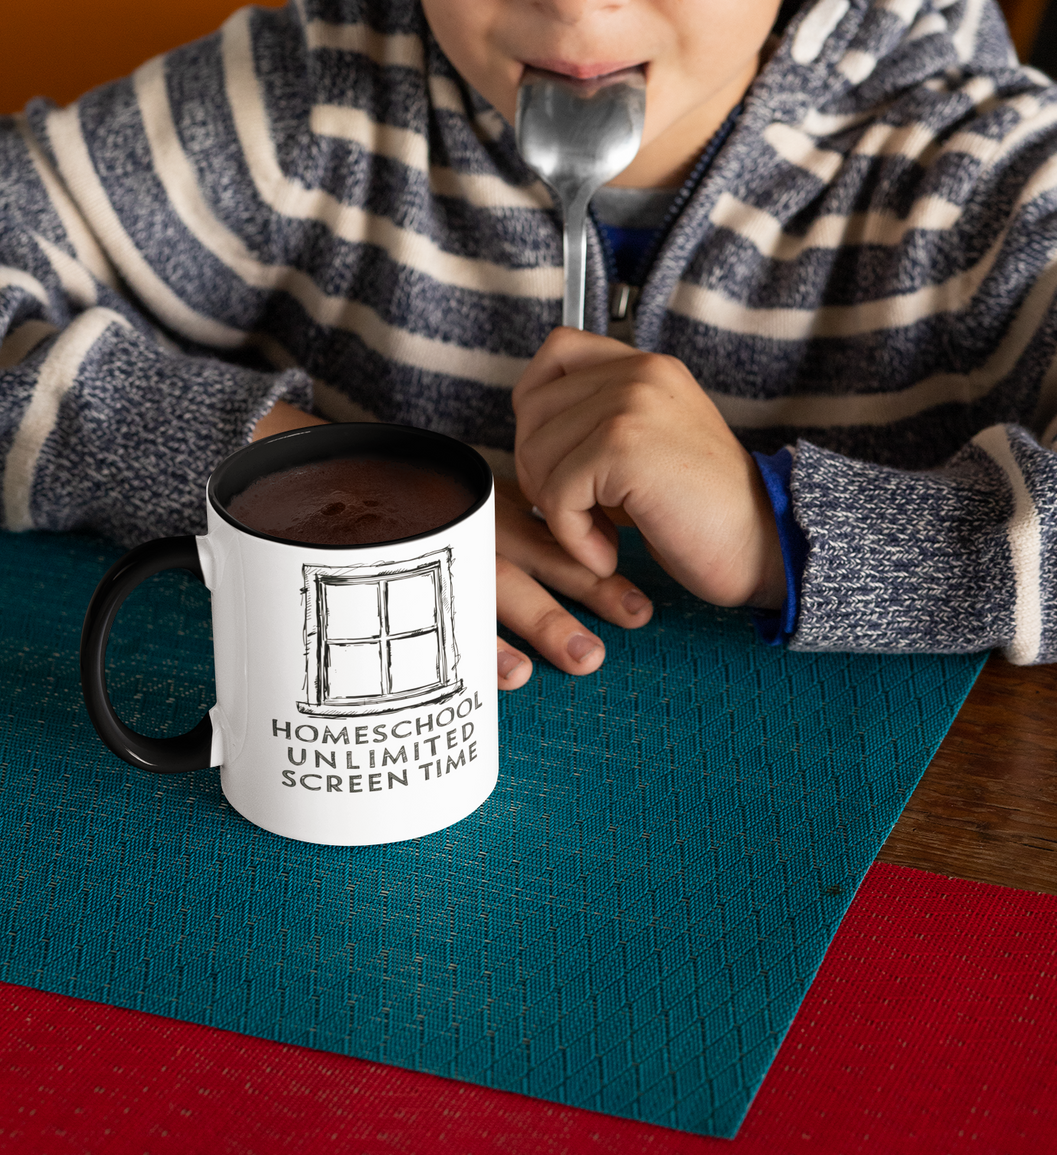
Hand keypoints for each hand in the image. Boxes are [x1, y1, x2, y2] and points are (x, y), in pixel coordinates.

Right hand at [247, 401, 645, 691]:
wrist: (317, 478)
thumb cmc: (404, 503)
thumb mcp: (464, 500)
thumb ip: (512, 525)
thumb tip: (587, 564)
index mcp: (490, 507)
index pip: (555, 534)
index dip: (598, 569)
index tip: (641, 605)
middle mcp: (468, 529)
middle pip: (537, 558)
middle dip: (587, 592)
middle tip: (635, 619)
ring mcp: (435, 551)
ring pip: (497, 585)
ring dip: (544, 624)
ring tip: (586, 658)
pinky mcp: (400, 570)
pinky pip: (442, 611)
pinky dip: (480, 646)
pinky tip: (514, 677)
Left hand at [512, 328, 785, 611]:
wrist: (767, 546)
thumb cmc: (706, 511)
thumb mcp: (652, 443)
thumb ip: (602, 418)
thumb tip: (529, 427)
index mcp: (647, 367)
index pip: (557, 351)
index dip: (538, 407)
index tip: (561, 457)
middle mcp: (639, 373)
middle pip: (533, 407)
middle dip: (541, 470)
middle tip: (580, 511)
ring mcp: (631, 405)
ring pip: (537, 452)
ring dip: (558, 510)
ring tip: (601, 535)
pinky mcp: (623, 447)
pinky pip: (556, 494)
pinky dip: (573, 537)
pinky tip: (608, 553)